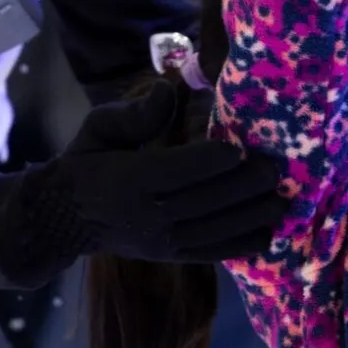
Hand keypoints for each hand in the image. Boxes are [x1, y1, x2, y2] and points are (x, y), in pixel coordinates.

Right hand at [0, 82, 287, 283]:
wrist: (66, 216)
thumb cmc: (89, 161)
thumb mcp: (100, 127)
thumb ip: (135, 114)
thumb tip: (169, 90)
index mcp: (132, 178)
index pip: (181, 171)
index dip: (214, 161)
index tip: (241, 150)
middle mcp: (150, 214)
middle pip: (207, 200)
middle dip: (245, 186)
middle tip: (274, 170)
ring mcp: (163, 241)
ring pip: (216, 229)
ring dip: (253, 216)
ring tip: (281, 199)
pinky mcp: (171, 256)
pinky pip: (213, 253)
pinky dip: (242, 245)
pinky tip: (267, 231)